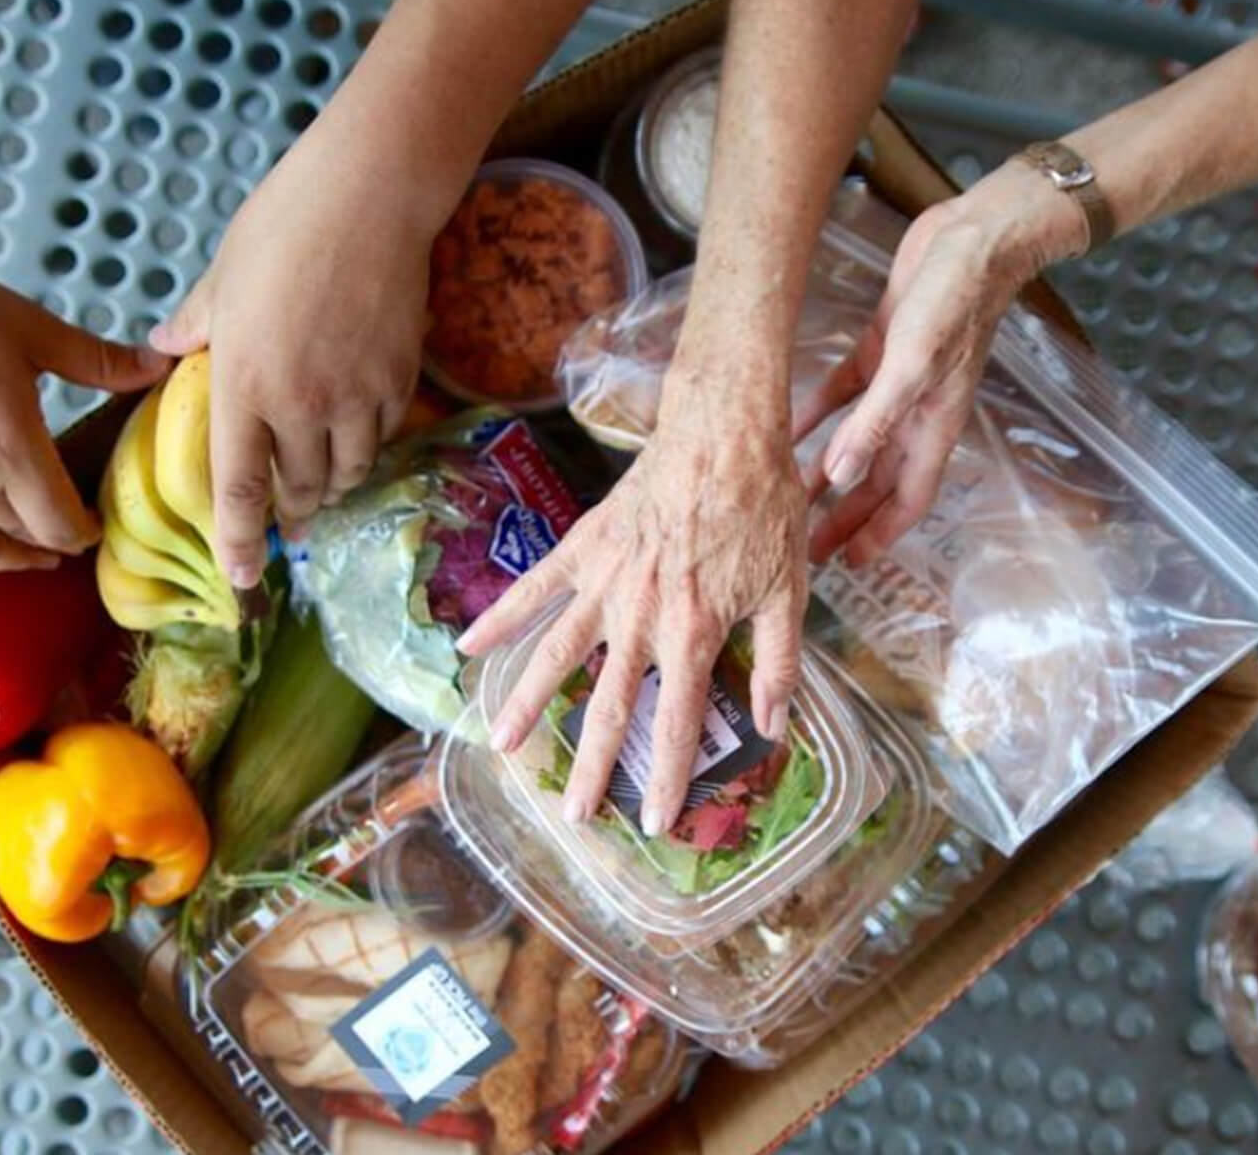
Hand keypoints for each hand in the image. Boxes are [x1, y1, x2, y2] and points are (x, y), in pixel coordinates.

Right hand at [0, 222, 169, 569]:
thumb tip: (159, 367)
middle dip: (55, 539)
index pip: (61, 525)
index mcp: (10, 446)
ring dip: (10, 556)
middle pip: (24, 539)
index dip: (87, 531)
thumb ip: (99, 361)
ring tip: (33, 550)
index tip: (98, 521)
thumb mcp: (33, 330)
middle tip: (72, 528)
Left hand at [150, 150, 430, 588]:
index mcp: (243, 386)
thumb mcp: (221, 277)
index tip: (241, 579)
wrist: (368, 200)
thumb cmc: (282, 228)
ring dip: (335, 482)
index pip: (238, 487)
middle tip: (290, 521)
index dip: (239, 542)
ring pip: (350, 470)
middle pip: (301, 489)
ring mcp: (356, 397)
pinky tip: (363, 429)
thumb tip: (163, 347)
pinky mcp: (400, 380)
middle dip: (294, 512)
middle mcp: (300, 406)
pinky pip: (385, 434)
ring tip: (327, 478)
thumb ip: (195, 325)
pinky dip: (370, 442)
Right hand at [457, 375, 807, 836]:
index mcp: (695, 632)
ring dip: (530, 703)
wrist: (725, 435)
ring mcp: (606, 582)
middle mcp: (642, 617)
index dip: (668, 778)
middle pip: (610, 705)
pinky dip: (501, 618)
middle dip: (593, 766)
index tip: (655, 822)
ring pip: (558, 654)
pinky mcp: (583, 547)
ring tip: (503, 745)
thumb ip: (780, 661)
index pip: (680, 722)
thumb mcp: (789, 590)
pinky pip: (535, 588)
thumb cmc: (764, 510)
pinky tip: (468, 647)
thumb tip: (776, 725)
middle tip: (575, 815)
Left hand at [807, 159, 1088, 565]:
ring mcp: (898, 382)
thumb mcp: (910, 366)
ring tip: (789, 497)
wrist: (975, 239)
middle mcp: (917, 413)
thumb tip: (840, 480)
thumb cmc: (955, 303)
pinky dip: (817, 413)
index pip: (906, 501)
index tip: (847, 566)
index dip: (879, 535)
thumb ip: (874, 424)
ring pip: (857, 442)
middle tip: (806, 546)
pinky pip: (843, 394)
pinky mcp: (881, 349)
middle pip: (877, 481)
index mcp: (933, 427)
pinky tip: (787, 426)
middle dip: (845, 517)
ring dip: (825, 471)